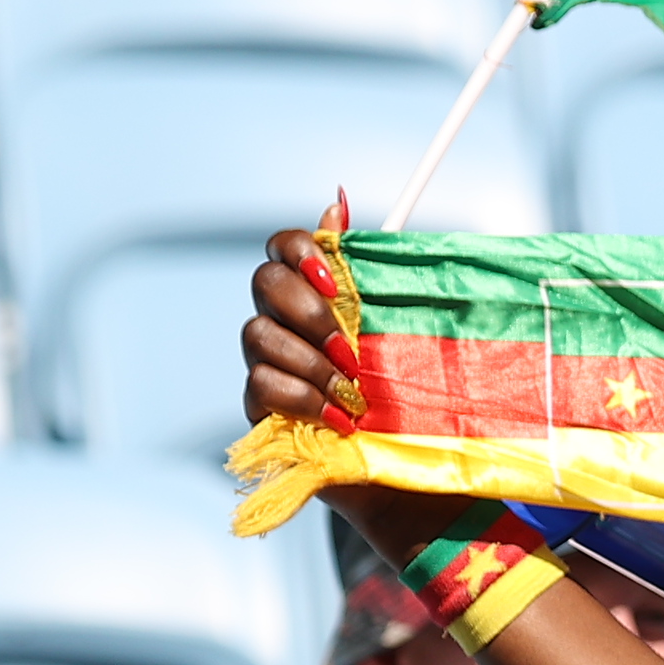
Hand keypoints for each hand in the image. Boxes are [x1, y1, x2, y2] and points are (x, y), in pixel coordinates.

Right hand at [241, 235, 459, 566]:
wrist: (405, 465)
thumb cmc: (405, 393)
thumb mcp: (396, 325)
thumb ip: (365, 266)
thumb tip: (338, 199)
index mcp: (314, 294)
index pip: (284, 247)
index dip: (302, 252)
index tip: (339, 281)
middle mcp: (283, 322)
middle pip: (264, 283)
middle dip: (310, 313)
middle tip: (352, 348)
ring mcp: (266, 364)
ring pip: (258, 335)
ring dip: (312, 363)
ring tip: (355, 393)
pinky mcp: (261, 409)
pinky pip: (260, 386)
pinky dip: (304, 400)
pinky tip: (341, 418)